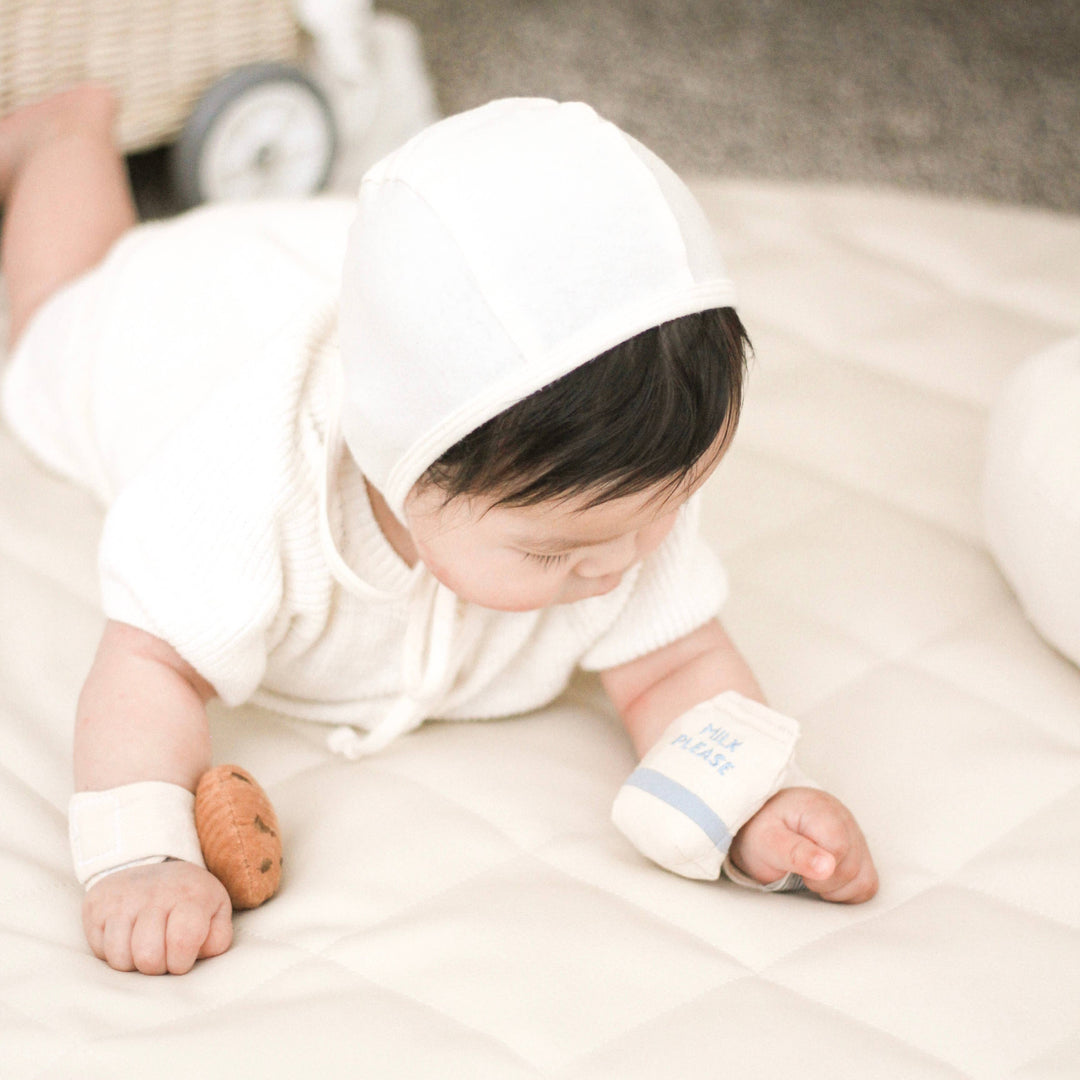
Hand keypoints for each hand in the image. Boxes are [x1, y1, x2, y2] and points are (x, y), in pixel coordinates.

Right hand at [83, 859, 232, 973]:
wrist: (151, 864)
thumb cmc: (188, 899)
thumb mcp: (215, 911)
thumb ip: (218, 937)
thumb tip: (199, 954)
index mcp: (192, 895)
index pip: (183, 940)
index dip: (181, 962)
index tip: (182, 958)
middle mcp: (156, 893)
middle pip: (149, 957)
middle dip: (157, 966)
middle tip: (163, 953)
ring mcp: (124, 898)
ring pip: (121, 959)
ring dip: (134, 963)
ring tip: (145, 947)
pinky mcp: (97, 906)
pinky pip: (100, 951)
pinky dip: (113, 954)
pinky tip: (127, 938)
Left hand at [728, 787, 877, 902]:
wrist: (761, 824)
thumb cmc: (762, 831)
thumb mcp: (766, 841)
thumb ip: (794, 852)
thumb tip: (827, 867)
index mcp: (820, 810)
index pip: (840, 849)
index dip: (820, 871)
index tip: (799, 872)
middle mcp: (843, 818)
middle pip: (853, 867)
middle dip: (825, 883)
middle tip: (800, 874)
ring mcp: (854, 835)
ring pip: (864, 879)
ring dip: (837, 889)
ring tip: (811, 876)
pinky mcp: (859, 852)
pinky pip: (867, 882)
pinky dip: (848, 891)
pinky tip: (825, 881)